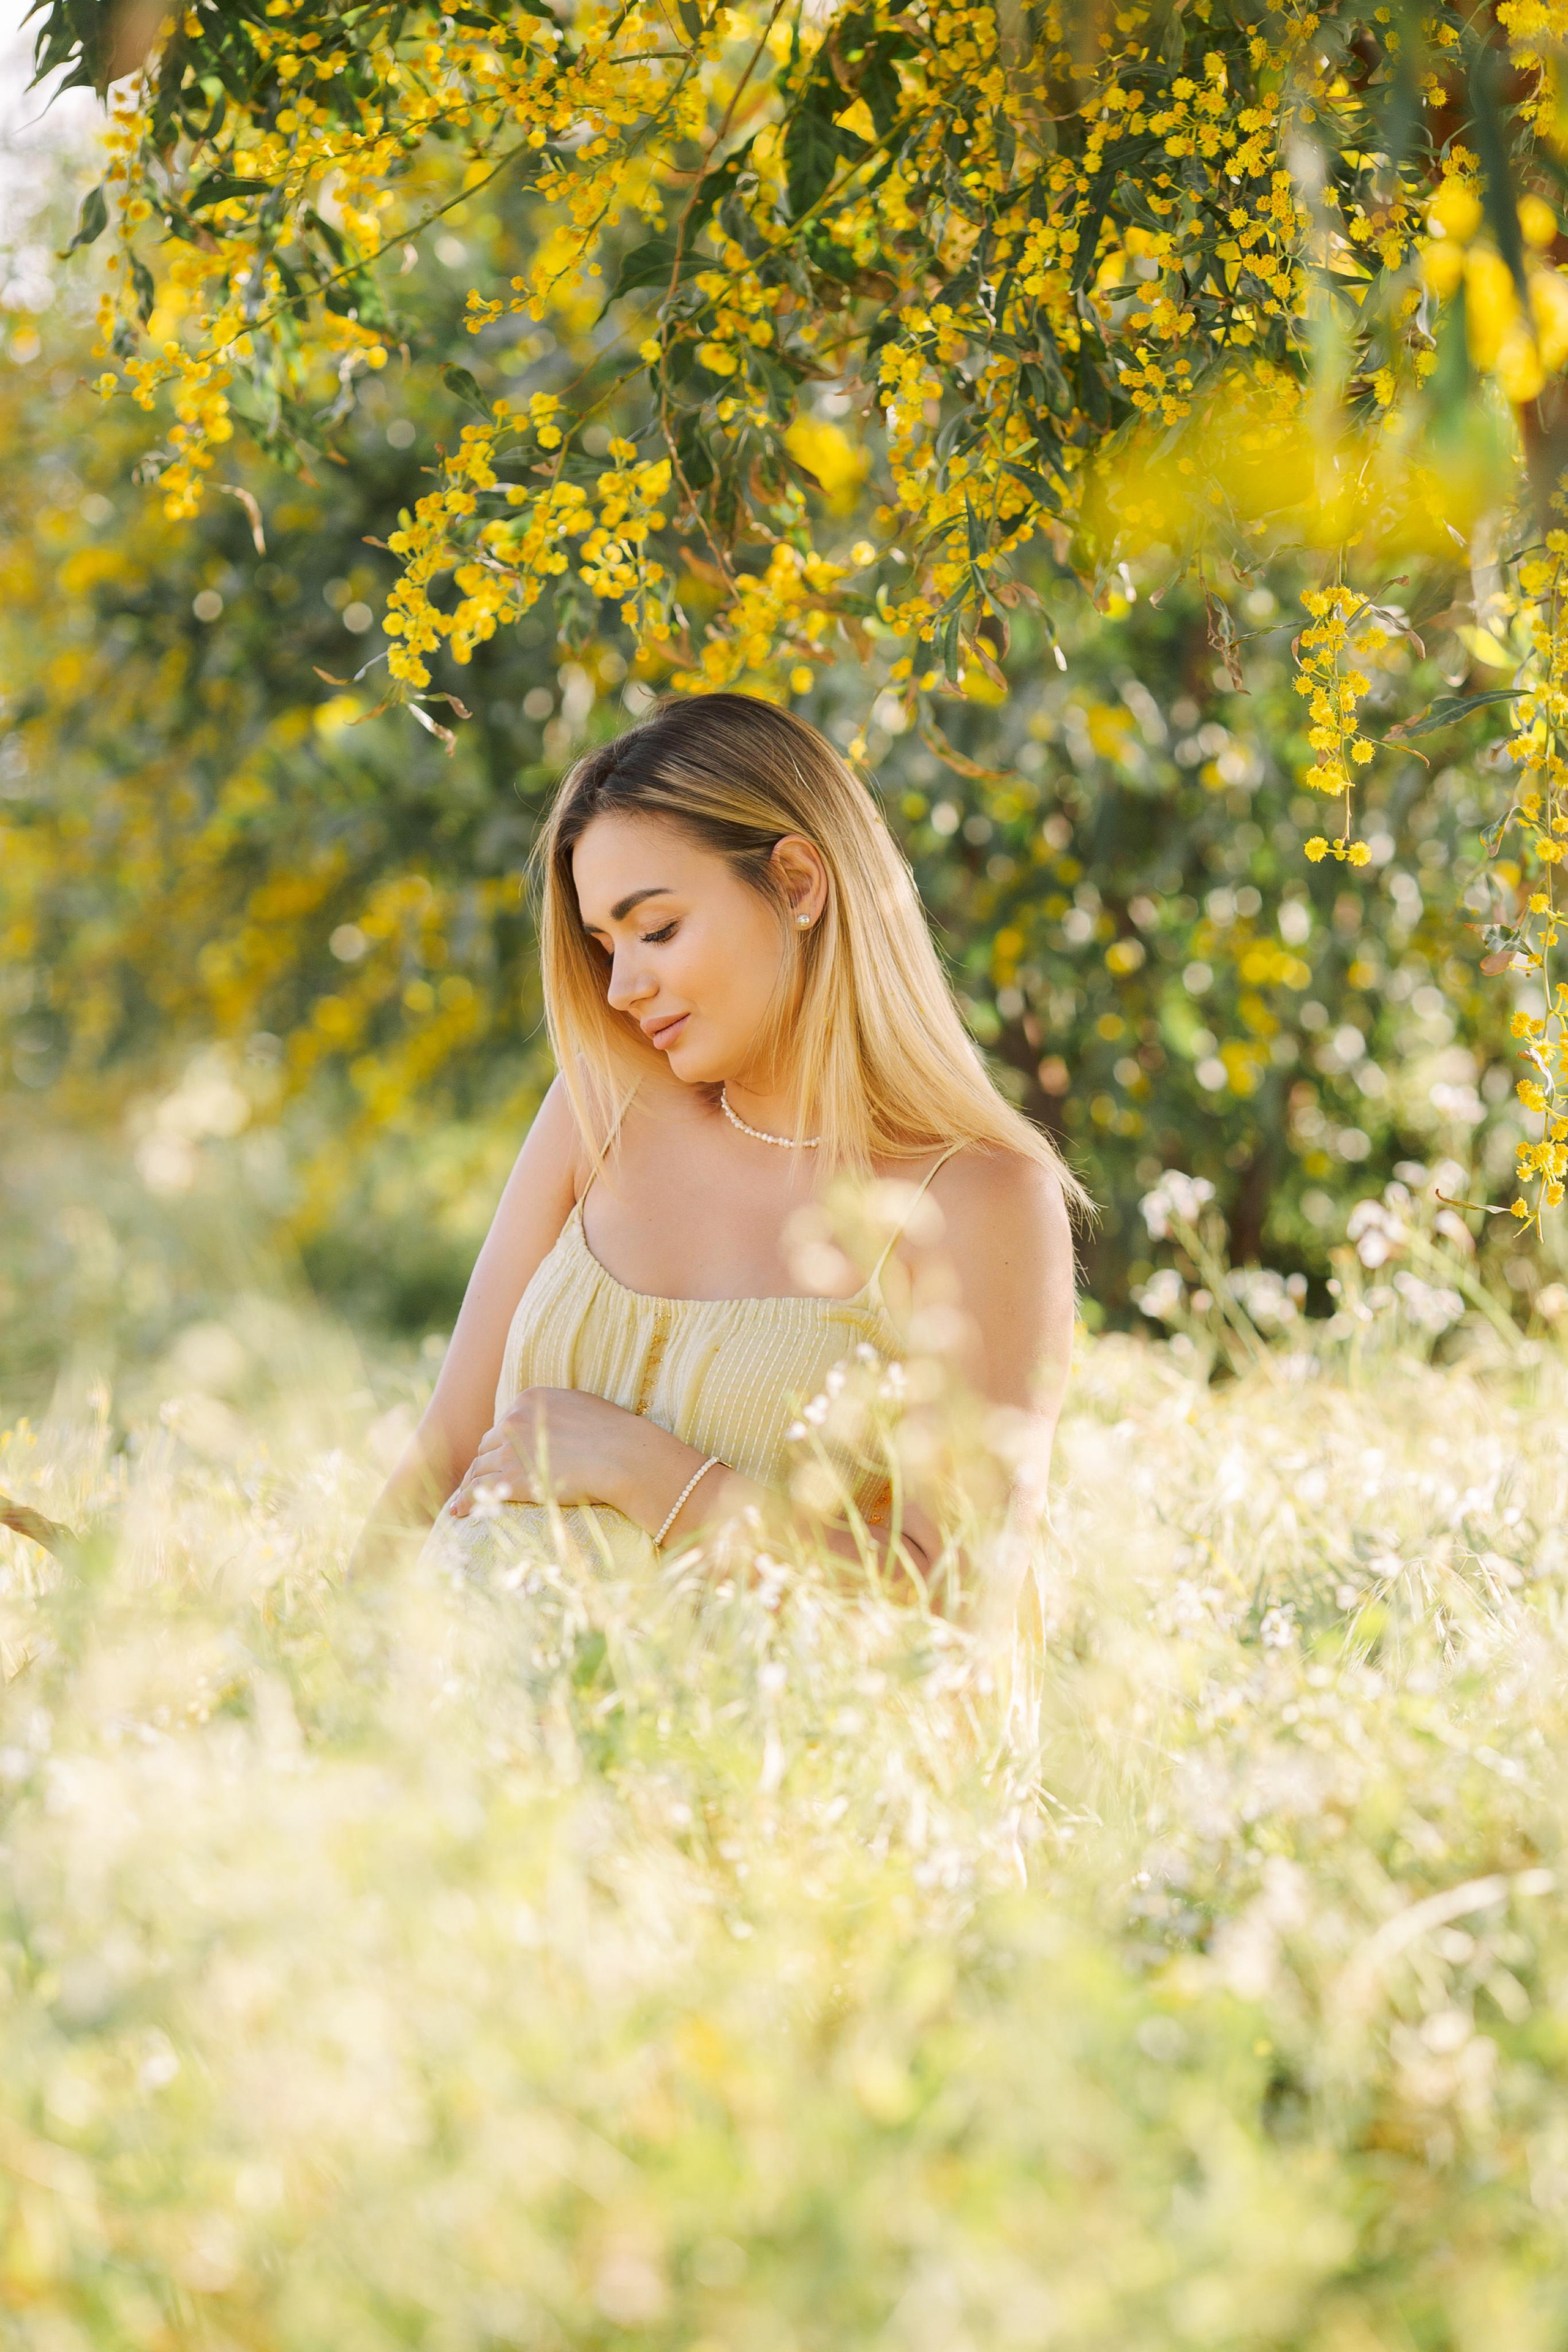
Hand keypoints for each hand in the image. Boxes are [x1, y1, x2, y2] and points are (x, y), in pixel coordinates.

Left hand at [448, 1387, 650, 1517]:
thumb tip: (556, 1421)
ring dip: (472, 1482)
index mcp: (529, 1399)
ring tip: (466, 1497)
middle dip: (487, 1460)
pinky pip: (477, 1490)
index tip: (504, 1455)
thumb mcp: (581, 1407)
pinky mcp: (511, 1479)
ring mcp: (509, 1451)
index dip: (504, 1441)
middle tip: (483, 1477)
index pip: (506, 1422)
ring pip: (479, 1467)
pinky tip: (457, 1512)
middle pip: (489, 1443)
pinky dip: (464, 1501)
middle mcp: (513, 1421)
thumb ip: (557, 1412)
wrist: (622, 1456)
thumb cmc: (614, 1433)